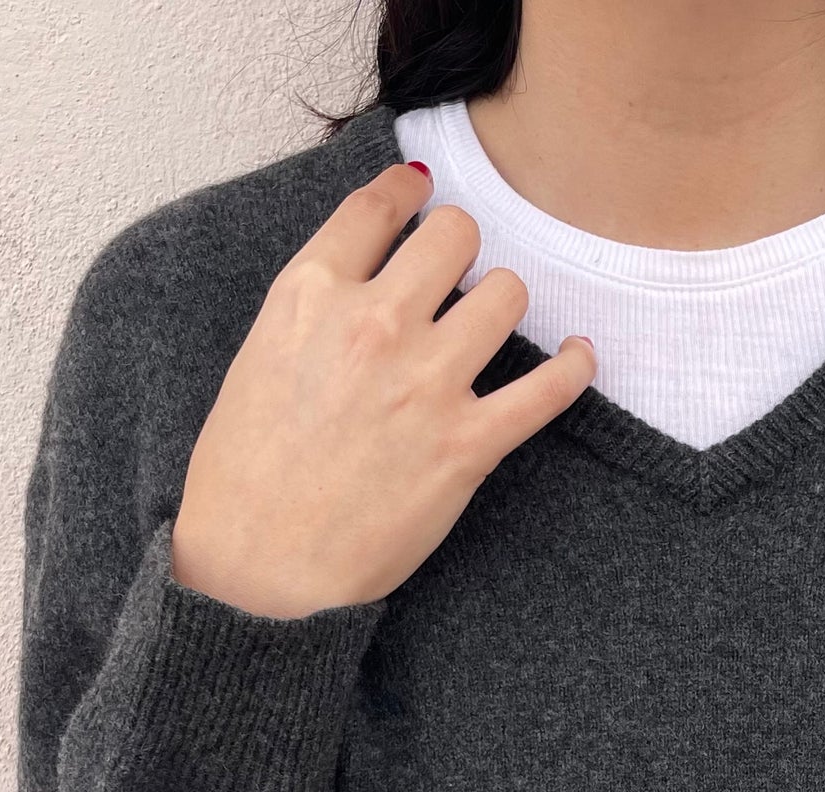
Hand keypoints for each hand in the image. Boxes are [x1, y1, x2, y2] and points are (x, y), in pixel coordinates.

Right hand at [170, 161, 593, 619]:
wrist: (260, 567)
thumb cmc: (244, 479)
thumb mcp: (257, 362)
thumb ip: (312, 312)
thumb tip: (359, 283)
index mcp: (310, 296)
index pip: (377, 207)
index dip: (410, 192)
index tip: (424, 195)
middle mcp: (374, 324)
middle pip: (454, 236)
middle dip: (462, 248)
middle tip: (457, 277)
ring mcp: (427, 383)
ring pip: (506, 293)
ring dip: (505, 302)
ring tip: (495, 324)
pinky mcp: (468, 444)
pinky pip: (549, 386)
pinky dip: (575, 367)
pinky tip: (580, 357)